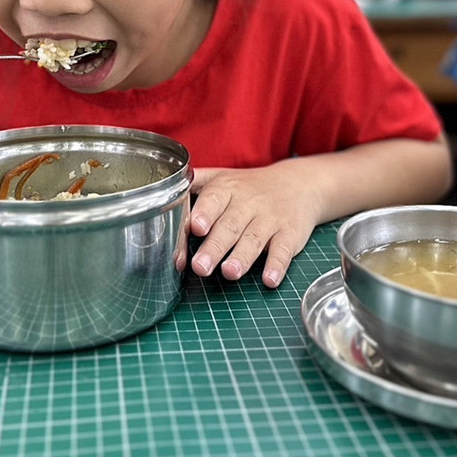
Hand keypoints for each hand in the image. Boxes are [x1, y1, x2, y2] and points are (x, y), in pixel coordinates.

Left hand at [189, 165, 322, 287]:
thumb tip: (159, 196)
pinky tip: (269, 279)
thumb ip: (193, 184)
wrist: (297, 184)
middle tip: (200, 266)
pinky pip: (283, 250)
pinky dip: (277, 265)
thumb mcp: (222, 177)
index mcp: (227, 188)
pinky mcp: (289, 234)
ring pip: (254, 239)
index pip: (214, 199)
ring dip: (242, 257)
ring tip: (229, 273)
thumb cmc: (249, 186)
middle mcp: (248, 202)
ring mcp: (270, 219)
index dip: (205, 213)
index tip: (196, 227)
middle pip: (230, 225)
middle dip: (215, 246)